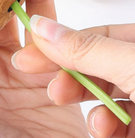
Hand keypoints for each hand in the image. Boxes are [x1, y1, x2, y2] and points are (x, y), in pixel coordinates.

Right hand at [12, 13, 134, 136]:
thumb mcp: (133, 66)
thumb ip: (86, 49)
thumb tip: (43, 27)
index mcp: (133, 40)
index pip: (90, 34)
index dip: (58, 43)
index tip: (29, 55)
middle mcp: (132, 62)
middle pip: (90, 63)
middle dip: (70, 78)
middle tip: (55, 92)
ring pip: (100, 93)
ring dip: (90, 105)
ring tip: (95, 123)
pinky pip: (114, 120)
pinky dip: (105, 127)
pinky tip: (106, 131)